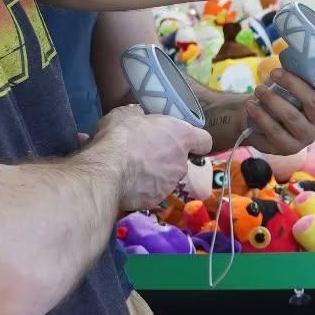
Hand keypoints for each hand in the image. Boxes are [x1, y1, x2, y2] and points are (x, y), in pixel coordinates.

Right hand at [93, 105, 211, 211]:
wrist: (109, 170)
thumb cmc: (122, 135)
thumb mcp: (126, 114)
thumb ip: (138, 115)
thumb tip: (138, 114)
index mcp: (181, 136)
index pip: (204, 141)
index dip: (196, 141)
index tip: (184, 140)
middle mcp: (181, 162)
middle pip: (181, 160)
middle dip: (167, 157)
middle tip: (147, 152)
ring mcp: (170, 184)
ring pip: (167, 178)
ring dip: (154, 174)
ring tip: (132, 168)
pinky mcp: (155, 200)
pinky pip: (152, 192)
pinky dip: (143, 188)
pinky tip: (127, 182)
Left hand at [247, 68, 314, 154]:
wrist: (257, 118)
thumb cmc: (279, 95)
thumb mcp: (290, 82)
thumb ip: (297, 72)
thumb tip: (295, 54)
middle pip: (313, 102)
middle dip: (292, 84)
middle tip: (273, 73)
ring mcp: (305, 137)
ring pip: (292, 117)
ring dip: (272, 100)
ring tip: (258, 89)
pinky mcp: (288, 148)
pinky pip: (274, 131)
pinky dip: (260, 115)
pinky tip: (251, 105)